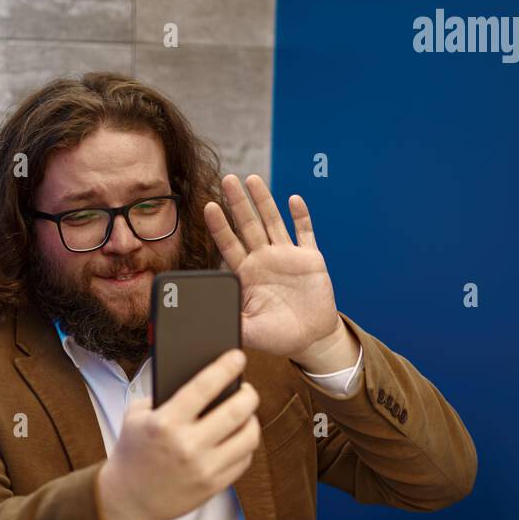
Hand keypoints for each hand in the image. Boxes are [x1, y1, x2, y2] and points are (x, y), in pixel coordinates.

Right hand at [96, 349, 259, 519]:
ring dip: (252, 420)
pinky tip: (238, 437)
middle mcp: (187, 446)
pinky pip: (244, 459)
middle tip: (247, 389)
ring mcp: (203, 468)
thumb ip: (164, 394)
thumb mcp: (137, 415)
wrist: (128, 498)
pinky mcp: (213, 486)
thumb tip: (204, 376)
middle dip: (248, 394)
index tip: (238, 356)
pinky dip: (245, 445)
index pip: (204, 386)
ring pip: (248, 436)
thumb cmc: (133, 450)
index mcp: (165, 423)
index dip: (226, 367)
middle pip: (236, 411)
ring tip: (246, 414)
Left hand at [204, 174, 342, 361]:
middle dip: (237, 203)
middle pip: (248, 225)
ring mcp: (287, 256)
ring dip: (263, 201)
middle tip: (227, 180)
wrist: (310, 339)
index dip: (220, 226)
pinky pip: (305, 232)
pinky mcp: (310, 258)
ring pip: (272, 222)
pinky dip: (300, 216)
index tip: (209, 207)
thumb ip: (231, 320)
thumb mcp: (250, 331)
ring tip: (252, 179)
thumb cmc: (278, 337)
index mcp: (247, 275)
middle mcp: (264, 260)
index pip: (229, 245)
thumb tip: (208, 318)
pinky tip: (293, 200)